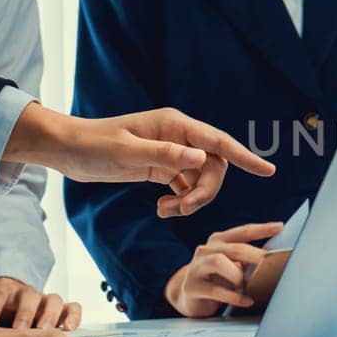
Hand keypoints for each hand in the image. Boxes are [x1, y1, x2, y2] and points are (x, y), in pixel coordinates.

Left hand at [0, 277, 80, 330]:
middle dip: (24, 313)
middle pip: (28, 296)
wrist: (1, 309)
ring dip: (49, 315)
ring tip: (44, 331)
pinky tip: (69, 329)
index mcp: (0, 290)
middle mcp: (25, 293)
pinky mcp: (60, 310)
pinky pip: (72, 307)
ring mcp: (45, 301)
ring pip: (52, 300)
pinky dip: (73, 316)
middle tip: (19, 329)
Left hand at [3, 104, 276, 217]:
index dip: (244, 156)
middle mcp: (179, 136)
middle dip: (204, 192)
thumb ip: (166, 156)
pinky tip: (162, 209)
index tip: (268, 170)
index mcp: (174, 125)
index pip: (218, 142)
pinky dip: (180, 201)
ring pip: (201, 180)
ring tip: (164, 212)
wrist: (69, 150)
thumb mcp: (127, 152)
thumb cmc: (93, 145)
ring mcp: (172, 152)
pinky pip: (186, 186)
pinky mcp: (162, 167)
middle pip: (213, 167)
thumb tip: (203, 159)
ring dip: (190, 200)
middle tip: (179, 209)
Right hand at [165, 222, 280, 317]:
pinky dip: (234, 297)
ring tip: (248, 285)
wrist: (188, 296)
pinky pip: (215, 290)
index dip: (262, 229)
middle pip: (234, 248)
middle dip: (255, 255)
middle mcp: (206, 250)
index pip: (243, 232)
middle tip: (272, 264)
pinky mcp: (191, 287)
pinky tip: (247, 301)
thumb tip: (274, 262)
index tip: (280, 227)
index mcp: (218, 241)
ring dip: (238, 274)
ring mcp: (196, 267)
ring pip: (219, 262)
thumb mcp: (232, 266)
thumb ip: (247, 260)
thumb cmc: (217, 278)